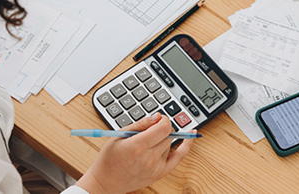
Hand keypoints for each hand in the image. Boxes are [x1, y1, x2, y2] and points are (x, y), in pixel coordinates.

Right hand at [76, 113, 193, 193]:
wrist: (107, 181)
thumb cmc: (109, 159)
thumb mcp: (119, 135)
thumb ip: (140, 124)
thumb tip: (157, 116)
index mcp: (138, 146)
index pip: (163, 127)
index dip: (163, 119)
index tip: (158, 118)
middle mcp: (149, 158)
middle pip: (168, 135)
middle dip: (163, 127)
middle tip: (152, 127)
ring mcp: (156, 167)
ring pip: (170, 144)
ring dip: (164, 138)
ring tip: (149, 141)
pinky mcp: (160, 174)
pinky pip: (179, 158)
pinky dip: (186, 146)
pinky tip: (191, 136)